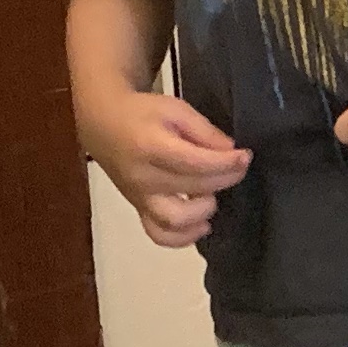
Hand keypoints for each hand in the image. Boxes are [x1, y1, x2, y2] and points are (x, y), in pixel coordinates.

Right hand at [85, 87, 249, 249]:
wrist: (102, 124)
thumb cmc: (141, 114)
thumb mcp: (174, 109)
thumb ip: (204, 131)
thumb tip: (230, 152)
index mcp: (151, 147)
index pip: (195, 163)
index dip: (226, 163)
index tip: (244, 156)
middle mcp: (143, 177)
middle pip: (192, 188)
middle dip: (224, 179)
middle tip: (238, 168)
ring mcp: (139, 198)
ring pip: (173, 221)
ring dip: (202, 212)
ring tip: (213, 196)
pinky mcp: (139, 209)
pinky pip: (159, 235)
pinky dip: (183, 237)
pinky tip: (201, 225)